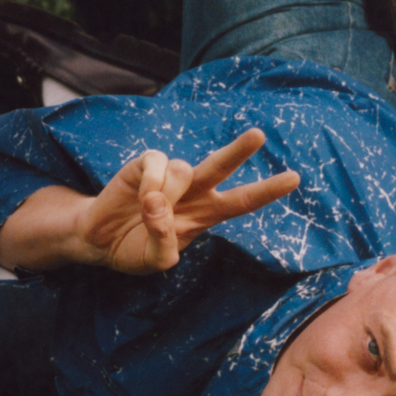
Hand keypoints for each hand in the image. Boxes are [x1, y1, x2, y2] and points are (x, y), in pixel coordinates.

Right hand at [78, 129, 301, 274]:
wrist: (101, 238)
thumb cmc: (136, 248)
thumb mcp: (156, 261)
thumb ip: (164, 242)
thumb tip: (157, 204)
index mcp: (206, 214)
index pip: (243, 202)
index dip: (267, 191)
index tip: (295, 179)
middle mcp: (195, 190)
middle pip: (221, 166)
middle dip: (240, 150)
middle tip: (259, 134)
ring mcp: (171, 175)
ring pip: (183, 171)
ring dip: (167, 195)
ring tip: (149, 210)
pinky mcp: (146, 164)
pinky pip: (156, 164)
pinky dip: (150, 183)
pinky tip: (139, 195)